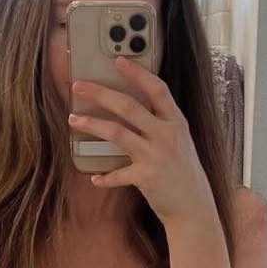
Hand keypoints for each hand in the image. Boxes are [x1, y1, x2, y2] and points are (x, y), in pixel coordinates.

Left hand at [68, 57, 217, 229]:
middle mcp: (167, 135)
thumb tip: (131, 107)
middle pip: (129, 106)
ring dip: (92, 125)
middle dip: (101, 93)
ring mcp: (156, 155)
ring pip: (117, 133)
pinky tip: (95, 178)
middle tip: (79, 86)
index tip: (118, 60)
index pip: (157, 89)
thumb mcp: (179, 142)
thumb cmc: (183, 172)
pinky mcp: (146, 177)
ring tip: (73, 119)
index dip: (137, 73)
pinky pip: (117, 174)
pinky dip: (104, 177)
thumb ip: (161, 124)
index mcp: (176, 123)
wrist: (193, 206)